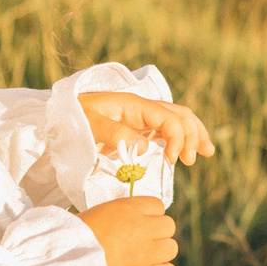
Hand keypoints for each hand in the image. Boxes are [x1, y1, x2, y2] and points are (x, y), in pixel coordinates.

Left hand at [79, 90, 215, 164]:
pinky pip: (166, 129)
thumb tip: (144, 147)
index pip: (168, 119)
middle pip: (180, 115)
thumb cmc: (72, 120)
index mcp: (134, 105)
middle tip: (193, 160)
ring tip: (208, 152)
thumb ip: (116, 134)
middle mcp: (142, 108)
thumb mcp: (89, 126)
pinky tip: (186, 151)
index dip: (176, 139)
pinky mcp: (137, 126)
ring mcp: (141, 117)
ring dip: (195, 134)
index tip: (172, 160)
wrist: (58, 115)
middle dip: (193, 135)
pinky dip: (181, 138)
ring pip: (178, 120)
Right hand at [80, 196, 178, 265]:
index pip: (157, 205)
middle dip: (156, 234)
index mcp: (126, 209)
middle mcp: (140, 228)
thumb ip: (118, 217)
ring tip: (142, 260)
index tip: (137, 225)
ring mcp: (143, 254)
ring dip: (159, 254)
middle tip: (139, 244)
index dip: (149, 216)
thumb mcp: (94, 215)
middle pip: (168, 226)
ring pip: (171, 249)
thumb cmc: (69, 239)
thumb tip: (128, 224)